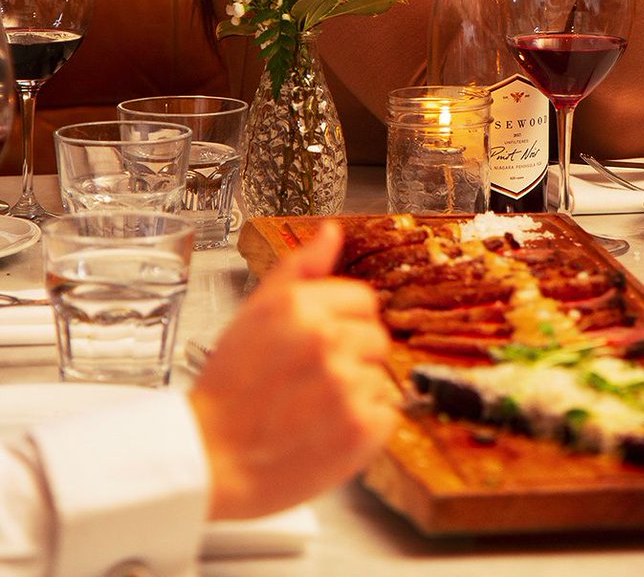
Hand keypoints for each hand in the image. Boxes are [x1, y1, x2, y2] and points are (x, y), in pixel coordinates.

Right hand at [189, 222, 398, 519]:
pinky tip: (327, 430)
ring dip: (355, 394)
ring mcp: (347, 385)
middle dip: (351, 357)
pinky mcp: (361, 429)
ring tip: (311, 408)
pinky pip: (387, 414)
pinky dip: (365, 427)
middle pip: (376, 338)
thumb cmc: (228, 388)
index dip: (343, 323)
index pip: (364, 300)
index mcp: (302, 306)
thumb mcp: (256, 311)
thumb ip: (299, 268)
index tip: (319, 345)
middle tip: (310, 381)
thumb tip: (331, 233)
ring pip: (380, 377)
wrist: (208, 460)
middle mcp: (327, 340)